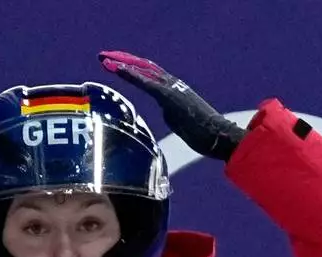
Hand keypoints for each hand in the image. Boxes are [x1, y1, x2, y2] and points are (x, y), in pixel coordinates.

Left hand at [98, 51, 244, 161]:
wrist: (217, 135)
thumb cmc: (203, 134)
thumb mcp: (181, 122)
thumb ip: (172, 114)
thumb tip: (166, 114)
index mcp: (174, 90)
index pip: (150, 74)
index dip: (133, 68)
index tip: (115, 65)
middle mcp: (173, 84)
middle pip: (144, 67)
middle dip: (123, 60)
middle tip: (103, 56)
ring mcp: (171, 89)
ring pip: (143, 71)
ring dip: (122, 64)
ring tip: (104, 59)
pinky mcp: (169, 96)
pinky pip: (146, 83)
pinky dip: (131, 75)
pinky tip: (118, 69)